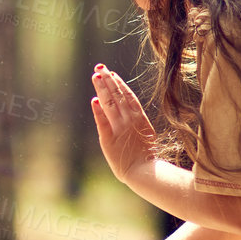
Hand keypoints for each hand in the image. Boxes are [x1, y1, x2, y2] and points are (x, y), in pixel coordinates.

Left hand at [91, 63, 156, 185]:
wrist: (144, 171)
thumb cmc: (146, 157)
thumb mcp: (145, 134)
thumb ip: (137, 122)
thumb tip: (132, 112)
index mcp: (140, 118)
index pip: (128, 96)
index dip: (119, 84)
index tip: (112, 74)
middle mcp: (129, 120)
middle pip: (117, 95)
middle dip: (108, 80)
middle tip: (100, 67)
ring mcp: (119, 128)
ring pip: (109, 104)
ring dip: (102, 89)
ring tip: (96, 76)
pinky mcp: (108, 138)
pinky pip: (102, 121)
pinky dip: (98, 110)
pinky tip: (94, 100)